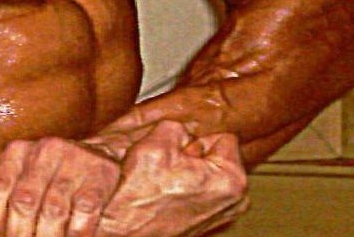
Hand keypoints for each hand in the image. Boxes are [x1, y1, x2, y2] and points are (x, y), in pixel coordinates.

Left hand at [0, 137, 121, 236]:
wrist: (100, 155)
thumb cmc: (51, 177)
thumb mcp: (25, 178)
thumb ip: (5, 202)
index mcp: (18, 151)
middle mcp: (44, 151)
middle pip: (24, 201)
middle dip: (19, 234)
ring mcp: (74, 161)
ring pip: (53, 210)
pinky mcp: (100, 175)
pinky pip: (84, 212)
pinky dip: (75, 234)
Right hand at [95, 121, 248, 236]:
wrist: (118, 230)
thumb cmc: (137, 197)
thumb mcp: (155, 143)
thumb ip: (178, 126)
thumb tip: (182, 131)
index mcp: (231, 180)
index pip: (222, 138)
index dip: (194, 141)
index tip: (177, 155)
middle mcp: (234, 201)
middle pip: (217, 158)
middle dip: (194, 158)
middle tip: (168, 169)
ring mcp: (222, 215)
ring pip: (207, 175)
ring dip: (187, 173)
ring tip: (165, 183)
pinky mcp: (207, 223)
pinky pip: (200, 192)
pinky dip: (184, 190)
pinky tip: (165, 195)